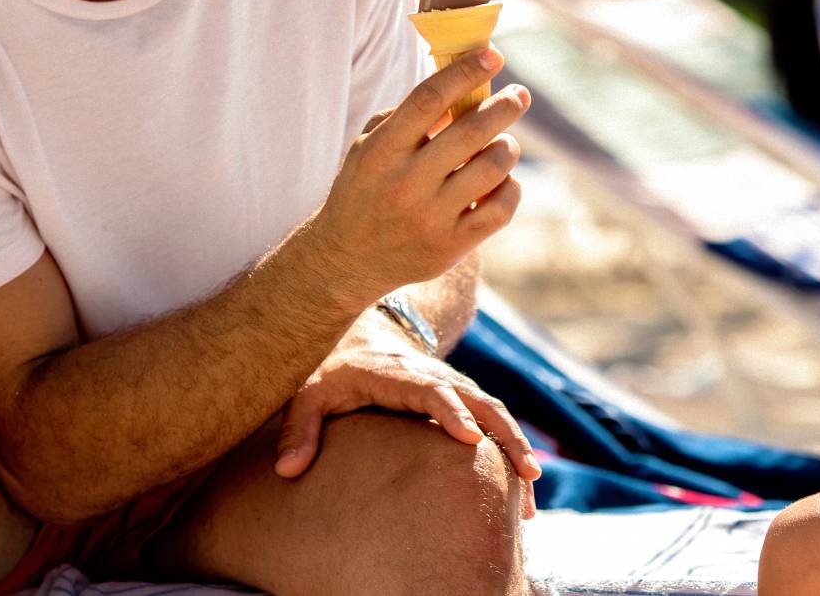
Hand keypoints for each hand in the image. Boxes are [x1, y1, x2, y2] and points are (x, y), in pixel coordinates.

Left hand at [274, 318, 540, 517]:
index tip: (470, 441)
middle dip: (506, 436)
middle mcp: (434, 376)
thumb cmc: (328, 370)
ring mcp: (451, 385)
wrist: (357, 334)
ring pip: (494, 410)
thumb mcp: (304, 394)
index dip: (451, 413)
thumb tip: (288, 471)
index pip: (432, 391)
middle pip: (480, 401)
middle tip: (526, 473)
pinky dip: (510, 443)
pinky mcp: (458, 396)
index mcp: (399, 375)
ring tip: (532, 485)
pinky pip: (491, 417)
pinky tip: (522, 479)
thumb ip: (297, 431)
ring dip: (516, 444)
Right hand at [306, 50, 530, 308]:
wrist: (345, 259)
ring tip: (504, 143)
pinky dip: (511, 186)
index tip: (492, 54)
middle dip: (505, 106)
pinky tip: (502, 180)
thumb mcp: (370, 147)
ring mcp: (430, 217)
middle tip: (520, 94)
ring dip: (508, 146)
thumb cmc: (366, 189)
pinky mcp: (451, 246)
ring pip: (494, 167)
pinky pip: (502, 207)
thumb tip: (462, 86)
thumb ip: (408, 116)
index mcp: (381, 152)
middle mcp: (405, 183)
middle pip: (471, 132)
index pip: (428, 100)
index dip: (465, 72)